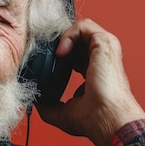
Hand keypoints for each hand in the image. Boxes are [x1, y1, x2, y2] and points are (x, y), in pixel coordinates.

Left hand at [36, 19, 144, 145]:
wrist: (107, 118)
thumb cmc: (94, 119)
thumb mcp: (63, 113)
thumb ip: (49, 105)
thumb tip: (36, 101)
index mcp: (94, 72)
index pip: (75, 55)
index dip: (58, 56)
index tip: (45, 64)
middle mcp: (101, 58)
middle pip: (77, 39)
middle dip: (57, 44)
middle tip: (45, 56)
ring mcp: (105, 49)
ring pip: (81, 29)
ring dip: (62, 37)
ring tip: (54, 55)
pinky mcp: (105, 42)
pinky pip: (84, 26)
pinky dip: (68, 35)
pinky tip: (60, 52)